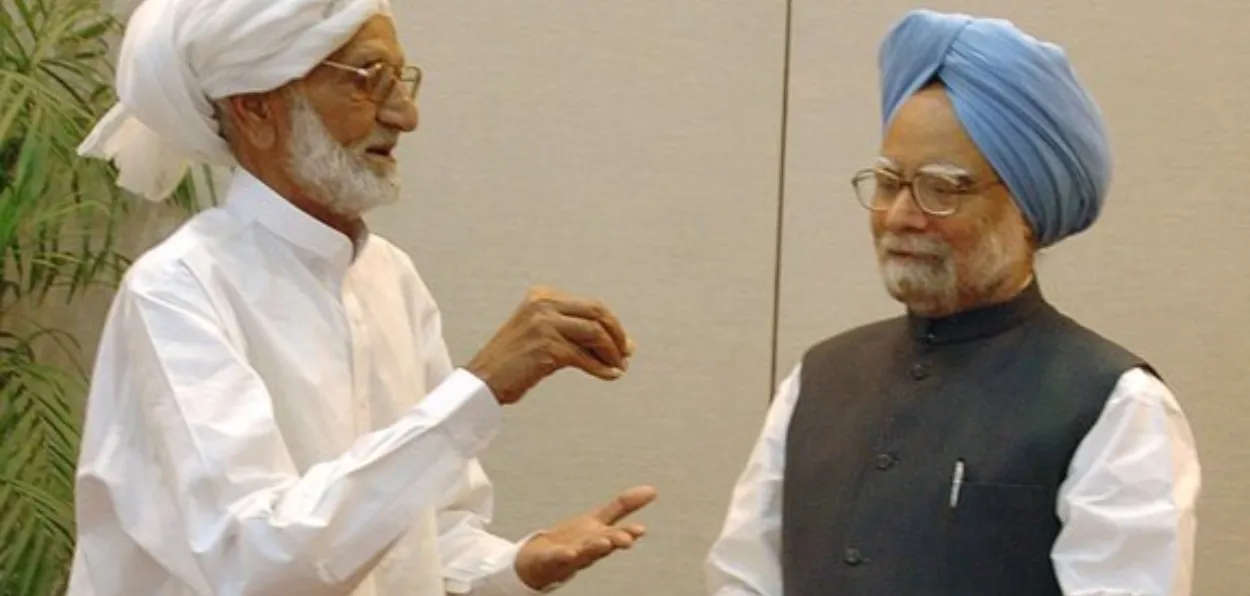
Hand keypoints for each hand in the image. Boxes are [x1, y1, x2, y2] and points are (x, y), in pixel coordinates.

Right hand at [466, 285, 634, 404]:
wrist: (483, 381)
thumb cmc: (513, 363)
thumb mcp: (542, 336)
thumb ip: (573, 332)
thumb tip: (618, 343)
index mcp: (543, 296)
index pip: (590, 305)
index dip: (612, 323)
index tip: (623, 342)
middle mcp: (543, 304)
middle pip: (597, 312)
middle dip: (617, 333)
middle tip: (627, 353)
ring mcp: (545, 323)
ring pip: (594, 333)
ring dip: (612, 352)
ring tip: (619, 366)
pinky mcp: (548, 346)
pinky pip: (585, 356)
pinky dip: (601, 368)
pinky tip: (609, 375)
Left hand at [514, 485, 656, 590]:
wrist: (541, 560)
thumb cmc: (575, 541)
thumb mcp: (599, 519)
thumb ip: (624, 505)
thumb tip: (652, 490)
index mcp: (600, 536)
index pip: (617, 532)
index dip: (628, 531)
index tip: (641, 530)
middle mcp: (588, 548)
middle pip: (603, 544)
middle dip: (615, 541)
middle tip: (626, 539)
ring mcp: (570, 555)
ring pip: (585, 553)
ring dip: (595, 548)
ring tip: (604, 543)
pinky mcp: (550, 560)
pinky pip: (557, 558)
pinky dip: (563, 556)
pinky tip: (569, 552)